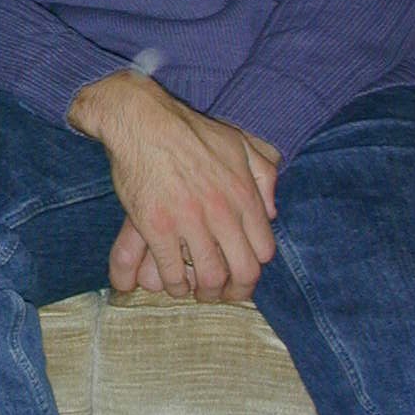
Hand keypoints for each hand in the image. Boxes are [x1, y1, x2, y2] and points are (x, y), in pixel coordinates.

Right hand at [68, 71, 278, 303]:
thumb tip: (271, 211)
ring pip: (209, 277)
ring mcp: (189, 221)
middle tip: (222, 293)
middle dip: (235, 291)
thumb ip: (263, 175)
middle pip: (242, 272)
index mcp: (244, 194)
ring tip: (196, 290)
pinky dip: (175, 284)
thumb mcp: (239, 144)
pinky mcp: (157, 227)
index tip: (241, 272)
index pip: (264, 250)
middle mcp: (222, 212)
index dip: (254, 268)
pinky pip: (172, 271)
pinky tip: (172, 280)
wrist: (143, 122)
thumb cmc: (189, 132)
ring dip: (204, 291)